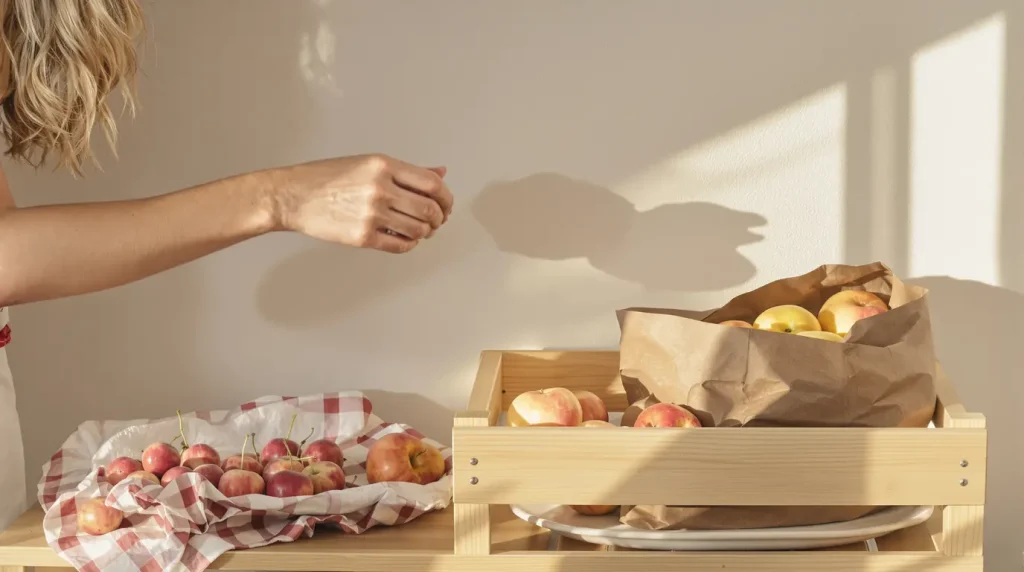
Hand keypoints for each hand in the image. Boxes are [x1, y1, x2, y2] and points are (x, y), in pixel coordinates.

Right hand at [270, 154, 453, 252]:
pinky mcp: (362, 236)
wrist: (292, 195)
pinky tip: (405, 239)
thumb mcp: (368, 163)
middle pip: (429, 209)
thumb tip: (441, 173)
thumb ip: (407, 171)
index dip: (446, 198)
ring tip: (421, 230)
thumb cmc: (327, 178)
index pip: (432, 184)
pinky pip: (400, 245)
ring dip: (426, 232)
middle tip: (437, 221)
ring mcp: (371, 213)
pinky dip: (409, 244)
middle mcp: (380, 188)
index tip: (446, 205)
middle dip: (439, 218)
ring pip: (418, 229)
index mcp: (383, 165)